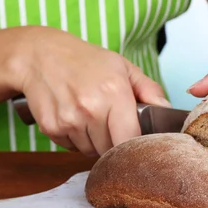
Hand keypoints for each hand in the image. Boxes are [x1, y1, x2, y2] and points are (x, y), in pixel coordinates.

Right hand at [13, 26, 169, 155]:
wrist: (40, 55)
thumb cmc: (85, 60)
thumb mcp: (122, 67)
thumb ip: (149, 90)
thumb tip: (168, 110)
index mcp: (114, 93)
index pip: (131, 140)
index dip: (135, 145)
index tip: (135, 141)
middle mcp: (91, 109)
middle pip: (111, 150)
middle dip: (114, 142)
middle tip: (110, 122)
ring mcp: (69, 120)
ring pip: (91, 152)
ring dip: (94, 141)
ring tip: (90, 116)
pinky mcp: (51, 128)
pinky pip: (72, 148)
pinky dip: (75, 139)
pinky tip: (74, 117)